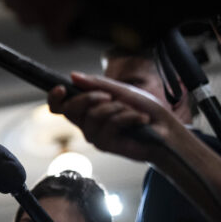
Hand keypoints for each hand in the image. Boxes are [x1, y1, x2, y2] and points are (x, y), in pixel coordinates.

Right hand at [47, 73, 181, 162]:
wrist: (166, 129)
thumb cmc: (145, 109)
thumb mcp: (121, 90)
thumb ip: (97, 84)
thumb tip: (72, 76)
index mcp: (87, 109)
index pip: (60, 106)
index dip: (54, 98)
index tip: (61, 88)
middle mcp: (86, 123)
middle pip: (70, 109)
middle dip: (89, 98)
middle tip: (110, 96)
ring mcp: (94, 135)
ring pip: (92, 116)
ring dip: (116, 109)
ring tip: (132, 111)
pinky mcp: (105, 145)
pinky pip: (109, 125)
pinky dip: (128, 117)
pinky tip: (140, 119)